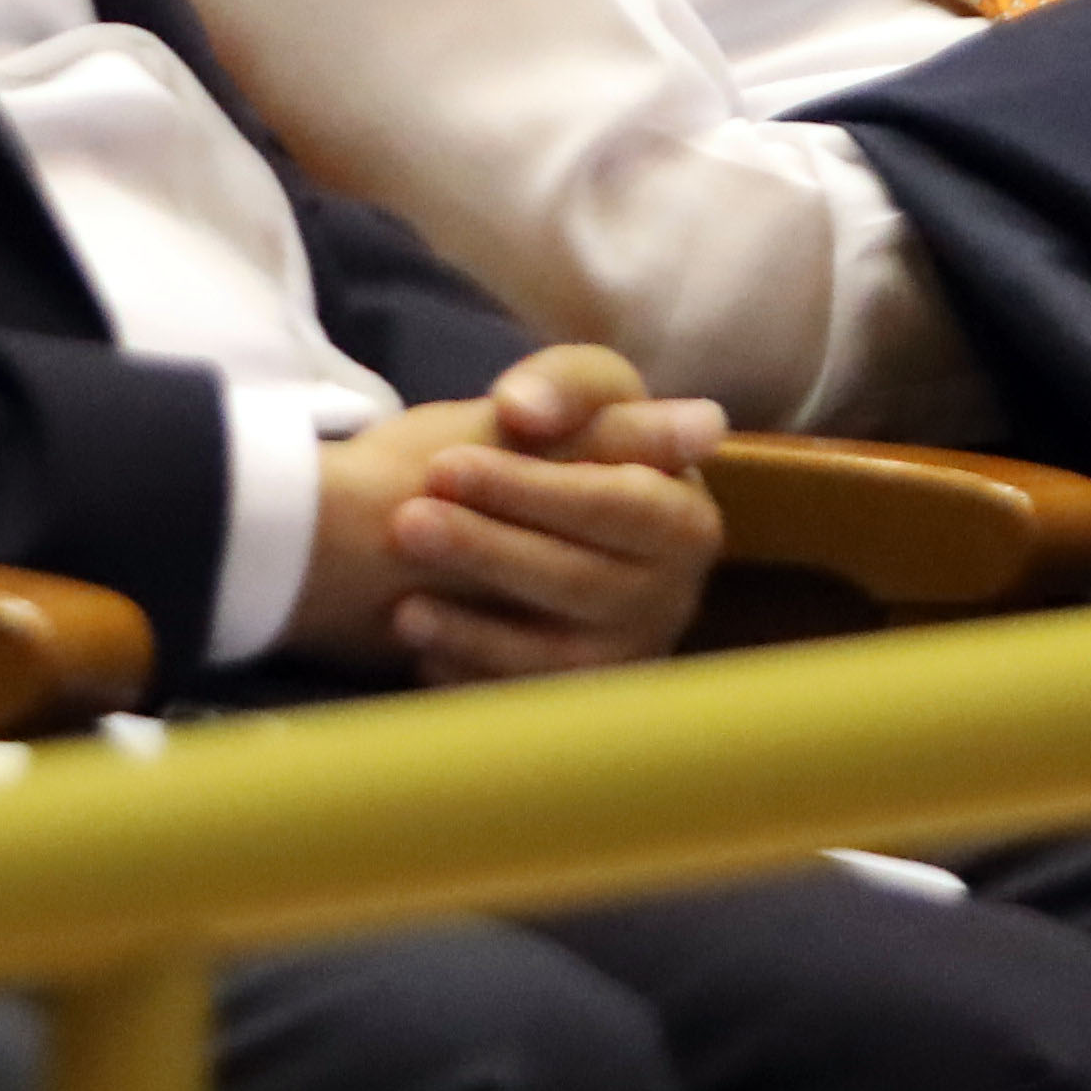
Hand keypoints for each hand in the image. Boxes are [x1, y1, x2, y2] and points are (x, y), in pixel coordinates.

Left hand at [293, 345, 720, 682]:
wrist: (540, 520)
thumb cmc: (566, 444)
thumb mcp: (581, 392)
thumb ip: (565, 385)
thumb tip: (527, 408)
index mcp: (685, 518)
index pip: (618, 503)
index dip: (530, 487)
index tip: (443, 464)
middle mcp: (672, 597)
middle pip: (582, 580)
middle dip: (488, 551)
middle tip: (405, 524)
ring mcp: (630, 658)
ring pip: (555, 656)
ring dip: (475, 632)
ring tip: (405, 606)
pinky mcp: (583, 705)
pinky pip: (527, 704)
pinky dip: (471, 677)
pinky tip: (419, 647)